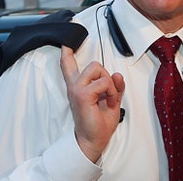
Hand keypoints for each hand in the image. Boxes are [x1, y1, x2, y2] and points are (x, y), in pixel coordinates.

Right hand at [60, 46, 124, 162]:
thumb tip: (117, 74)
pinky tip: (109, 102)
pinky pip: (104, 82)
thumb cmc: (99, 123)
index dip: (67, 53)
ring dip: (110, 84)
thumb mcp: (112, 100)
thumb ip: (115, 86)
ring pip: (98, 68)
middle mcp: (75, 85)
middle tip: (109, 94)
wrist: (94, 140)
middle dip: (107, 77)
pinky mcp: (82, 94)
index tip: (66, 42)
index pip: (68, 66)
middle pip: (94, 64)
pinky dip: (112, 92)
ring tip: (109, 98)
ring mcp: (77, 89)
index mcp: (79, 86)